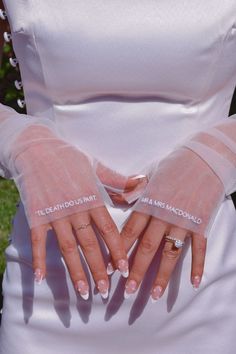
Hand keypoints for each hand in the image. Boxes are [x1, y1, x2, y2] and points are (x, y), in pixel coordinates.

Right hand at [11, 125, 143, 299]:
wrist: (37, 148)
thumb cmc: (69, 157)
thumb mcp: (96, 166)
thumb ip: (117, 181)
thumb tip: (140, 184)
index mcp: (92, 199)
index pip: (109, 231)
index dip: (117, 251)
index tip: (124, 270)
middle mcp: (76, 210)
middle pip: (90, 245)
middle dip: (99, 269)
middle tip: (106, 291)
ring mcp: (55, 214)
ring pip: (68, 247)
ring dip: (76, 271)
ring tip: (83, 292)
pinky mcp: (36, 215)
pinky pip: (39, 241)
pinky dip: (38, 259)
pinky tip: (40, 278)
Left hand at [109, 147, 223, 299]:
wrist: (204, 158)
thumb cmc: (174, 164)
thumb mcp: (149, 174)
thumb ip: (135, 191)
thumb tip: (122, 201)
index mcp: (148, 203)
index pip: (129, 232)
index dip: (119, 251)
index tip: (111, 268)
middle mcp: (164, 216)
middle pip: (147, 247)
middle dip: (136, 270)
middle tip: (127, 291)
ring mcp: (183, 221)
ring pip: (170, 253)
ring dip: (161, 275)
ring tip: (154, 295)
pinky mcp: (201, 223)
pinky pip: (198, 248)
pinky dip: (197, 265)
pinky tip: (193, 282)